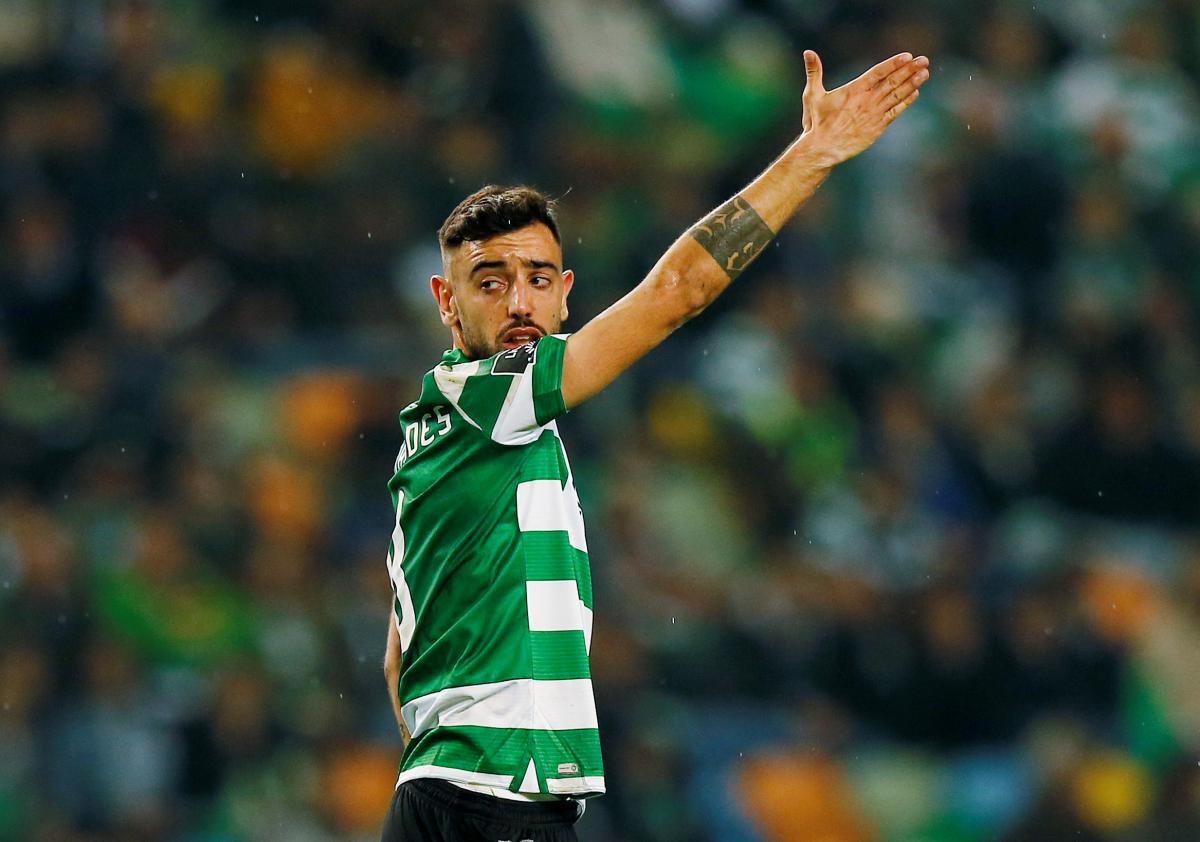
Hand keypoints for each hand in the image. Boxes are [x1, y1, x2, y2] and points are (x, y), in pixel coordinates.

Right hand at [801, 50, 929, 165]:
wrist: (823, 148)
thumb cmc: (817, 122)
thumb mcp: (813, 94)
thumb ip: (814, 72)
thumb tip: (808, 52)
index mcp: (854, 89)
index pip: (878, 72)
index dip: (893, 63)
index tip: (907, 56)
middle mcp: (867, 100)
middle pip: (892, 81)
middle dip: (909, 70)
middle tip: (924, 60)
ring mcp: (874, 114)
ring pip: (897, 95)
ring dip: (912, 83)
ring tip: (925, 73)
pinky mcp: (877, 128)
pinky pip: (895, 112)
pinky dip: (905, 102)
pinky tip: (915, 93)